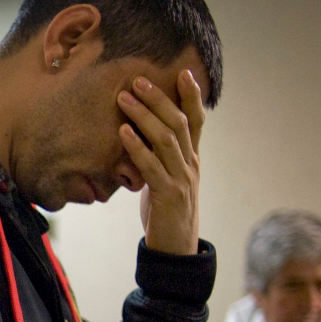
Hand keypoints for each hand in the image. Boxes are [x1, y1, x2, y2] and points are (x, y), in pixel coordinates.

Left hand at [118, 69, 205, 255]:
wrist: (175, 249)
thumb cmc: (166, 213)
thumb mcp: (166, 179)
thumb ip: (159, 159)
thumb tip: (140, 137)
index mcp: (192, 159)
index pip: (197, 121)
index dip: (192, 96)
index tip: (182, 72)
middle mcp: (191, 164)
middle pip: (180, 123)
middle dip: (159, 98)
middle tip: (138, 79)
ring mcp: (182, 179)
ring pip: (167, 139)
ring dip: (144, 116)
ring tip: (124, 98)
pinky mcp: (169, 195)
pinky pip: (151, 166)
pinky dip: (136, 147)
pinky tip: (123, 132)